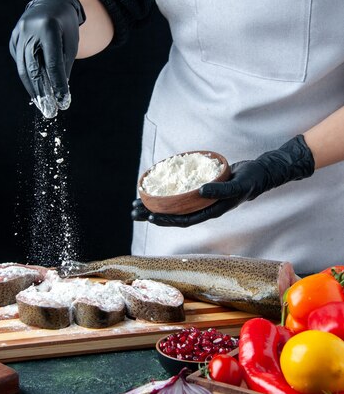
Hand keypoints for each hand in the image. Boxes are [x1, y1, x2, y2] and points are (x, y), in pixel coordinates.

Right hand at [9, 0, 84, 117]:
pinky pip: (20, 62)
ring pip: (23, 68)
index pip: (53, 63)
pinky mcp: (13, 39)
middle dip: (42, 92)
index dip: (57, 84)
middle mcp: (30, 30)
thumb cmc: (66, 26)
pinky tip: (35, 90)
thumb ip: (64, 66)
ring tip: (42, 105)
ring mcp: (18, 33)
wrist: (52, 3)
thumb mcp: (71, 43)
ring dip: (33, 89)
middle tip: (49, 111)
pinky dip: (27, 77)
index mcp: (49, 28)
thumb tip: (58, 93)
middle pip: (34, 68)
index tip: (63, 101)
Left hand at [131, 135, 314, 227]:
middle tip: (132, 211)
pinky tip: (155, 186)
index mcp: (210, 211)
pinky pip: (180, 192)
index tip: (149, 216)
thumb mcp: (237, 186)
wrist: (260, 173)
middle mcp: (203, 207)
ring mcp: (201, 199)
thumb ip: (220, 190)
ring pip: (174, 204)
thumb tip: (200, 191)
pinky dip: (167, 191)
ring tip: (136, 201)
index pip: (184, 220)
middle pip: (173, 214)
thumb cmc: (251, 181)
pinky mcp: (201, 188)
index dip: (166, 220)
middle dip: (152, 213)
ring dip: (155, 203)